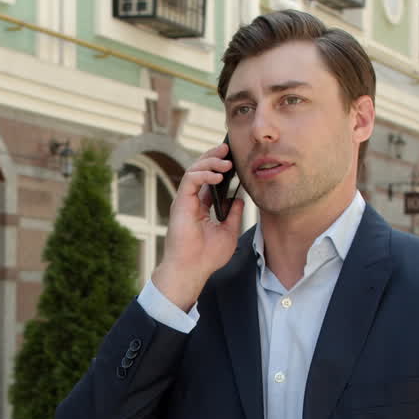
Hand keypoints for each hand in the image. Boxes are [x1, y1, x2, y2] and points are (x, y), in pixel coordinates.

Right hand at [151, 141, 245, 310]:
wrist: (192, 269)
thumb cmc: (207, 256)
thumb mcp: (228, 232)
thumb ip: (233, 214)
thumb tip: (238, 199)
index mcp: (200, 206)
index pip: (208, 180)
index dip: (219, 167)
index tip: (233, 159)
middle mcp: (191, 201)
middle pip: (200, 169)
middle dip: (214, 156)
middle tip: (228, 149)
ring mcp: (185, 200)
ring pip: (194, 169)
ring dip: (211, 162)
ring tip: (227, 163)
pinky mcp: (181, 202)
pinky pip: (191, 179)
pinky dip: (204, 174)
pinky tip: (218, 176)